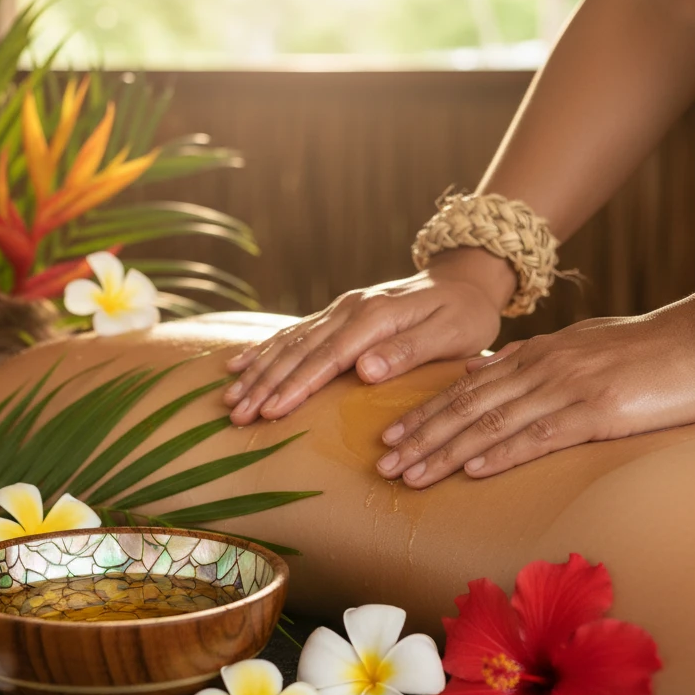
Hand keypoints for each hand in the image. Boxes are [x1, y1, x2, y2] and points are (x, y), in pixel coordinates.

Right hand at [223, 248, 515, 424]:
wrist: (464, 280)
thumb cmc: (465, 314)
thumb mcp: (451, 334)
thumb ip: (407, 351)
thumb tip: (364, 370)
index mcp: (375, 316)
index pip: (328, 358)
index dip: (297, 385)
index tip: (271, 410)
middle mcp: (350, 309)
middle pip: (299, 351)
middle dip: (265, 384)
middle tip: (237, 415)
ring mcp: (339, 309)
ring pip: (289, 342)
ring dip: (258, 370)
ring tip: (230, 397)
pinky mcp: (337, 313)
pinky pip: (293, 332)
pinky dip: (265, 349)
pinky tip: (240, 363)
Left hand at [376, 295, 694, 487]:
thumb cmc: (645, 350)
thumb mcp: (577, 346)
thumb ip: (529, 359)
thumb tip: (484, 371)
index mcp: (534, 355)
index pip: (466, 389)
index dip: (425, 414)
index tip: (392, 437)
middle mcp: (540, 369)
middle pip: (466, 407)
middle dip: (421, 437)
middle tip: (383, 463)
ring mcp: (566, 388)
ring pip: (491, 423)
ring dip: (446, 451)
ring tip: (411, 475)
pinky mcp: (597, 410)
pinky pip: (539, 435)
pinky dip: (502, 453)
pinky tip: (473, 470)